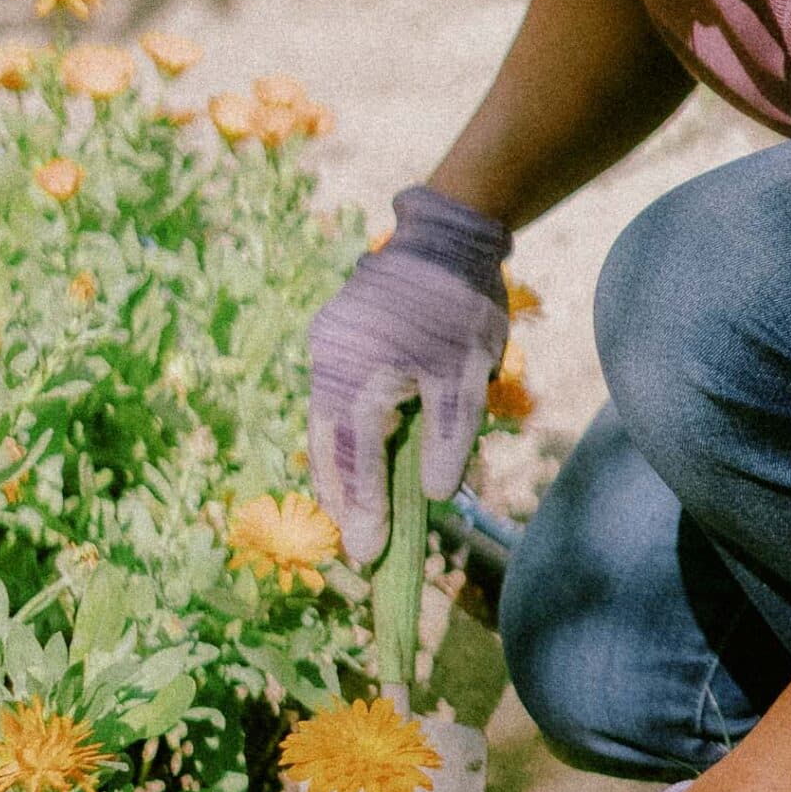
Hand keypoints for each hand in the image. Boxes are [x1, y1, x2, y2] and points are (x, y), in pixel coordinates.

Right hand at [308, 185, 513, 565]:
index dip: (364, 509)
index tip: (368, 555)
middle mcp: (328, 365)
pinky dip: (343, 443)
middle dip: (343, 503)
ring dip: (339, 476)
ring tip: (353, 522)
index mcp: (357, 374)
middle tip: (358, 553)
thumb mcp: (466, 374)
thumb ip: (449, 436)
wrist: (443, 236)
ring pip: (324, 430)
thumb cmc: (460, 305)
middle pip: (328, 450)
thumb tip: (436, 497)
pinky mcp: (332, 345)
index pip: (356, 458)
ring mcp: (325, 353)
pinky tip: (357, 468)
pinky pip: (330, 406)